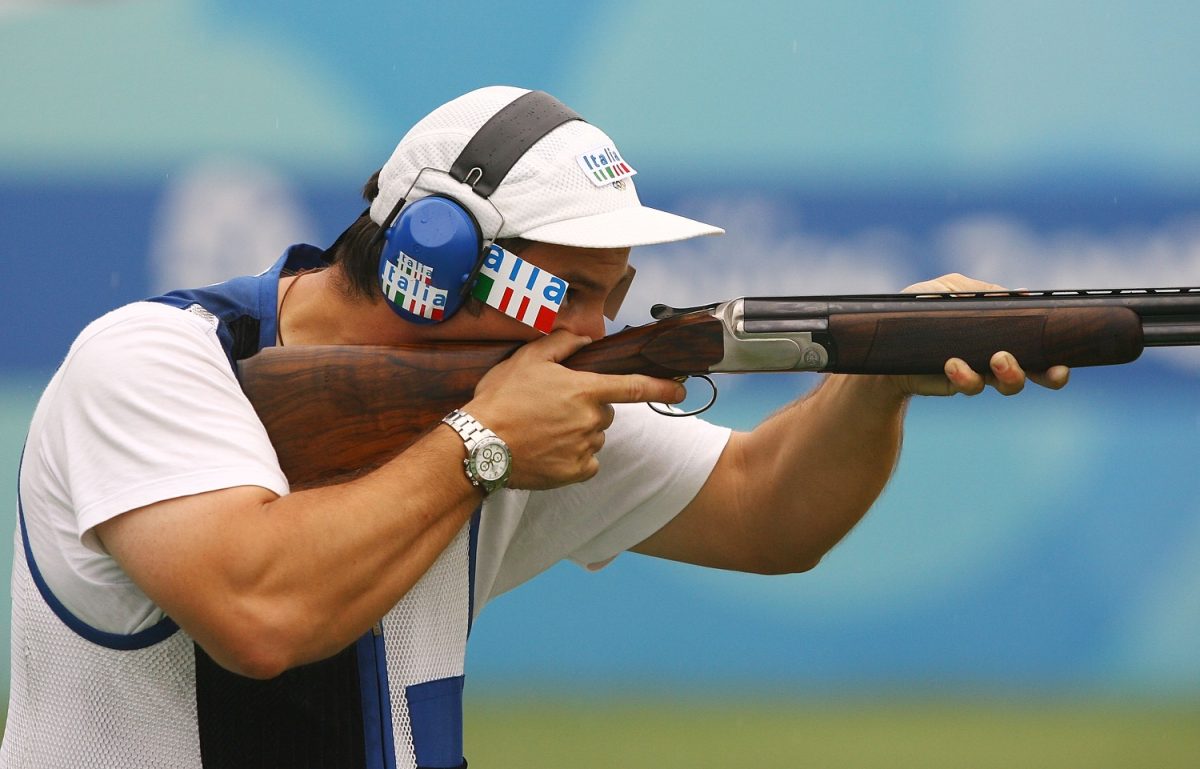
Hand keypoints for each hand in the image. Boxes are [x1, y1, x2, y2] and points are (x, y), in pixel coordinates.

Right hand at [463, 330, 685, 488]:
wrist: (479, 445)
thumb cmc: (501, 399)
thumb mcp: (527, 360)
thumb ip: (561, 344)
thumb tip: (585, 338)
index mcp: (585, 390)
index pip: (634, 387)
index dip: (662, 388)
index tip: (682, 390)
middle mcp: (591, 420)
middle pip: (604, 412)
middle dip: (586, 409)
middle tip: (552, 409)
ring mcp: (585, 448)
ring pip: (593, 437)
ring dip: (577, 433)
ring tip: (542, 430)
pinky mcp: (575, 472)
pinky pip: (586, 463)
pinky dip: (573, 457)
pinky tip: (548, 450)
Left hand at [890, 273, 1070, 396]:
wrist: (882, 341)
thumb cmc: (918, 310)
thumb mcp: (948, 290)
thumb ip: (981, 292)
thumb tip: (1020, 294)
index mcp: (1005, 331)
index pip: (1041, 346)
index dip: (1058, 356)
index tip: (1066, 359)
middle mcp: (997, 355)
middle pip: (1037, 373)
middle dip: (1049, 375)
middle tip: (1051, 370)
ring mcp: (979, 371)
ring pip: (1009, 384)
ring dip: (1011, 374)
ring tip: (998, 359)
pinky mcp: (956, 383)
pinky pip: (970, 385)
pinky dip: (966, 375)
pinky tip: (953, 363)